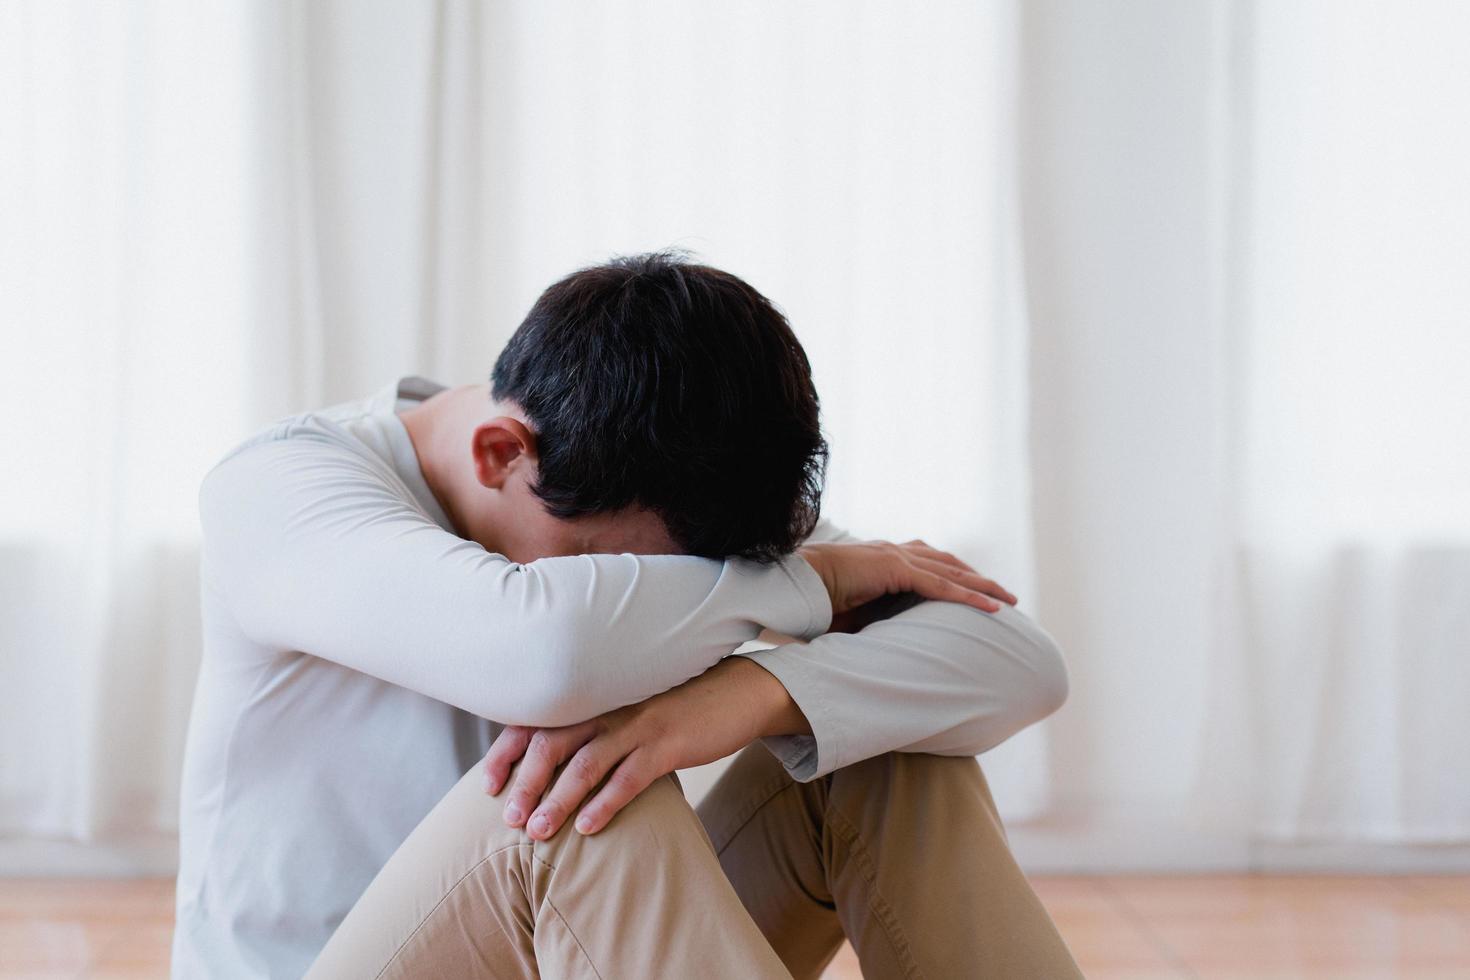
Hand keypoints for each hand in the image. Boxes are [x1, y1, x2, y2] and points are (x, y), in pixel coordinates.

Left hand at [482, 657, 804, 838]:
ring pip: (586, 763)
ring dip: (557, 800)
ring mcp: (639, 724)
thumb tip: (558, 762)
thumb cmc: (681, 707)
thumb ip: (598, 728)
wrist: (739, 692)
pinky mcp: (669, 744)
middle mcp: (611, 706)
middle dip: (526, 782)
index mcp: (597, 697)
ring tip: (537, 833)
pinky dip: (605, 803)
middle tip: (510, 820)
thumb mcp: (632, 710)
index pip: (537, 720)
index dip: (508, 751)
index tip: (488, 785)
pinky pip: (629, 777)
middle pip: (552, 741)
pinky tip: (588, 828)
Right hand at [798, 538, 1016, 617]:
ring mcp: (896, 557)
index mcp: (884, 559)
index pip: (929, 563)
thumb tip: (882, 646)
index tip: (976, 590)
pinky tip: (990, 608)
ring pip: (952, 572)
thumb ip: (872, 621)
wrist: (795, 585)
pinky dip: (968, 596)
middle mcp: (894, 552)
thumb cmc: (815, 602)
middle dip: (978, 579)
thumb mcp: (851, 613)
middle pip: (949, 563)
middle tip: (1004, 596)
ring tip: (1008, 601)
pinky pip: (941, 585)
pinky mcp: (895, 568)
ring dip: (983, 586)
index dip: (955, 575)